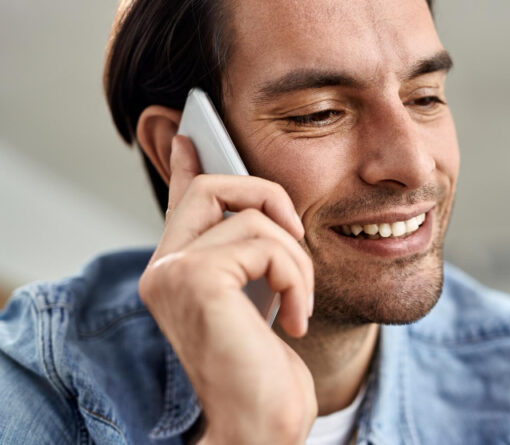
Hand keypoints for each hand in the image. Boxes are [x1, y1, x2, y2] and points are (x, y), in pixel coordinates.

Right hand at [138, 136, 316, 444]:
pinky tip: (292, 320)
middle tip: (296, 242)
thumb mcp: (261, 301)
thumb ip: (249, 256)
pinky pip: (267, 243)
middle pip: (215, 186)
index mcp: (177, 271)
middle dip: (271, 198)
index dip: (190, 162)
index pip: (183, 200)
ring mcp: (172, 274)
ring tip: (296, 305)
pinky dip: (296, 278)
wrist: (260, 427)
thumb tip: (257, 213)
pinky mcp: (195, 281)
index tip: (192, 132)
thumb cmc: (265, 374)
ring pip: (255, 216)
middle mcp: (163, 269)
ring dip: (297, 261)